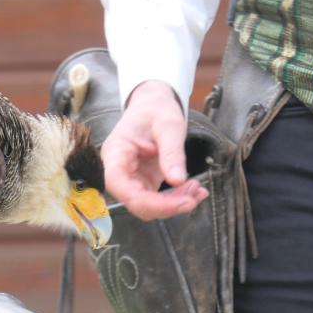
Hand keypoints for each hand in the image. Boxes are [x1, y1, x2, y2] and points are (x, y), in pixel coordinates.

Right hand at [101, 80, 208, 220]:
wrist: (153, 106)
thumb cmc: (155, 110)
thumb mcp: (168, 124)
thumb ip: (172, 152)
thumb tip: (178, 180)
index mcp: (115, 155)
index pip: (124, 190)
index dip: (151, 203)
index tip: (181, 202)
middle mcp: (118, 172)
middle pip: (136, 203)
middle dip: (167, 206)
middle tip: (194, 196)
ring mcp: (130, 180)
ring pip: (148, 206)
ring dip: (175, 204)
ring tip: (197, 190)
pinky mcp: (143, 183)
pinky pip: (158, 200)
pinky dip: (177, 199)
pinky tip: (194, 191)